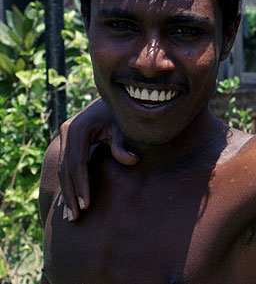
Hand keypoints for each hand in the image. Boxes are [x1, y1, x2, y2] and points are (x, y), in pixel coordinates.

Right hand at [57, 98, 137, 220]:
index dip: (81, 185)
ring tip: (70, 216)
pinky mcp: (68, 140)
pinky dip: (66, 184)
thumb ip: (123, 144)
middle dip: (70, 194)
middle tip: (75, 217)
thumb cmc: (121, 114)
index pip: (77, 164)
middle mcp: (68, 131)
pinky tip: (67, 202)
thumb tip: (133, 161)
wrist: (113, 99)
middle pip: (65, 169)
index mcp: (79, 129)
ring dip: (66, 193)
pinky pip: (64, 165)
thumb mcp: (123, 127)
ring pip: (62, 169)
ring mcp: (65, 136)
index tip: (86, 205)